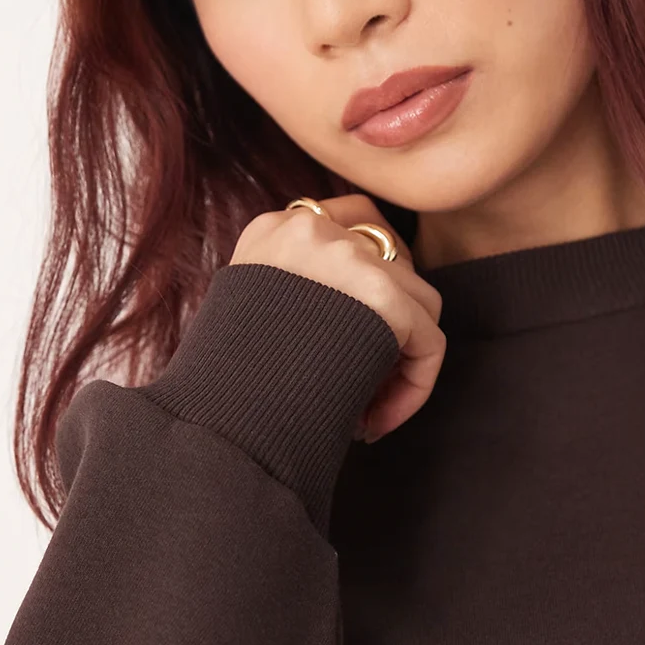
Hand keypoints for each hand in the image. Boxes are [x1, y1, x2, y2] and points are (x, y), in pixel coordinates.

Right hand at [229, 194, 444, 442]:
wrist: (215, 415)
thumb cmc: (224, 383)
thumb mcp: (249, 313)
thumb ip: (298, 291)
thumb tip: (359, 317)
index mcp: (276, 229)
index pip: (355, 220)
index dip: (372, 275)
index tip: (356, 333)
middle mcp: (313, 229)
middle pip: (393, 261)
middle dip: (391, 324)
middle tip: (366, 381)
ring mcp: (349, 256)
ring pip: (419, 303)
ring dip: (403, 359)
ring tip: (369, 409)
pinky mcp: (381, 296)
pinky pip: (429, 342)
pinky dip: (414, 388)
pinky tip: (376, 423)